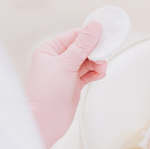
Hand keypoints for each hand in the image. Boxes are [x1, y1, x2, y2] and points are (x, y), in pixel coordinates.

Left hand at [26, 22, 106, 148]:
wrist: (44, 122)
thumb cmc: (45, 93)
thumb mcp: (66, 63)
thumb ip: (82, 44)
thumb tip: (94, 26)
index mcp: (50, 50)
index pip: (74, 35)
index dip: (89, 35)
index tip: (105, 36)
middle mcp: (57, 60)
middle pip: (83, 48)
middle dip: (95, 51)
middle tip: (103, 55)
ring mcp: (66, 72)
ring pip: (88, 61)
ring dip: (97, 63)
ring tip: (100, 68)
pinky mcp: (73, 84)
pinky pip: (89, 73)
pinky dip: (96, 73)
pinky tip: (99, 75)